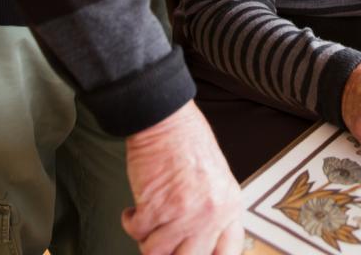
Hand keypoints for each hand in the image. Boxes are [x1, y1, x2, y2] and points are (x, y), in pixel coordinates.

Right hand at [122, 101, 242, 254]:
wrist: (166, 119)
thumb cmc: (188, 142)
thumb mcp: (216, 180)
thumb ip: (213, 212)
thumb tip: (198, 242)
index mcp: (229, 207)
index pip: (226, 253)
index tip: (188, 254)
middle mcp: (211, 214)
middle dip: (169, 254)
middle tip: (161, 242)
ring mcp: (184, 213)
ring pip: (157, 252)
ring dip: (147, 239)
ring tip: (147, 222)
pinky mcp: (156, 206)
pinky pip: (137, 232)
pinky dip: (131, 223)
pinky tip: (135, 211)